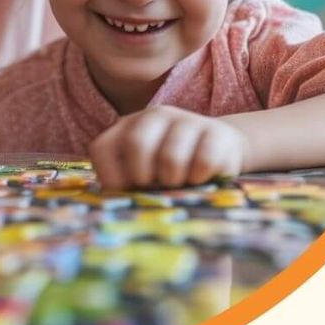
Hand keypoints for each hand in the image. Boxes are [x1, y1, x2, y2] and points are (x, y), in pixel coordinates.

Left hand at [89, 106, 246, 189]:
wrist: (222, 148)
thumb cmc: (173, 170)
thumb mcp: (146, 173)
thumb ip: (128, 184)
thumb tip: (120, 208)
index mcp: (127, 127)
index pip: (102, 148)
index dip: (110, 176)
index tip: (126, 191)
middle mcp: (154, 116)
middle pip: (136, 144)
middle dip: (143, 176)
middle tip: (154, 186)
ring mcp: (186, 120)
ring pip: (171, 158)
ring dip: (174, 182)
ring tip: (179, 184)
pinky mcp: (216, 132)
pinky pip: (203, 163)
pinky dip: (200, 179)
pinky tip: (201, 178)